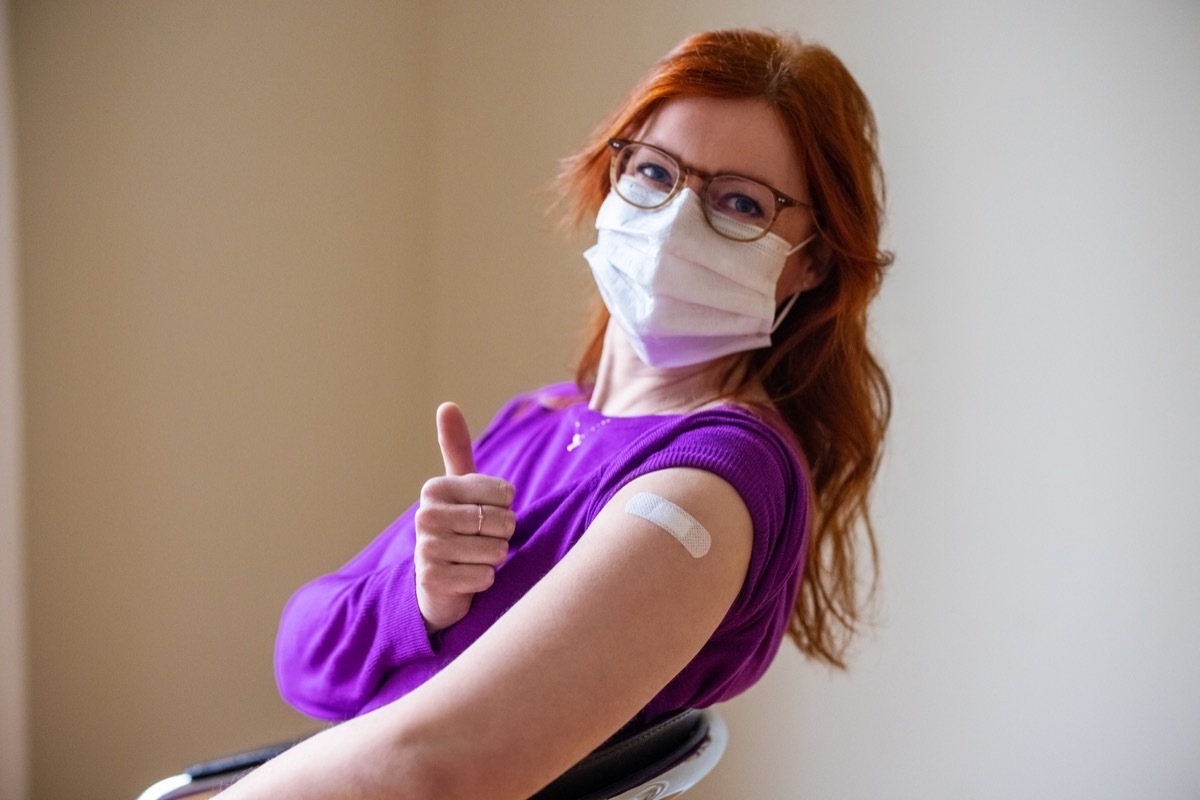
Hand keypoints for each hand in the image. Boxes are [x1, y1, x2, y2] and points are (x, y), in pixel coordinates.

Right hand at [414, 402, 515, 632]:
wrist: (438, 583)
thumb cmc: (458, 528)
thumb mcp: (460, 487)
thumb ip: (456, 448)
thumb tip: (447, 404)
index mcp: (435, 488)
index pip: (503, 493)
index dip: (506, 507)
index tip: (487, 513)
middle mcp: (425, 515)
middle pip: (501, 522)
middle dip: (502, 535)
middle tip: (483, 540)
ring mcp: (426, 549)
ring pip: (495, 550)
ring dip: (495, 558)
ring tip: (475, 557)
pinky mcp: (432, 580)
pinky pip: (484, 576)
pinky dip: (485, 579)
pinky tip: (469, 577)